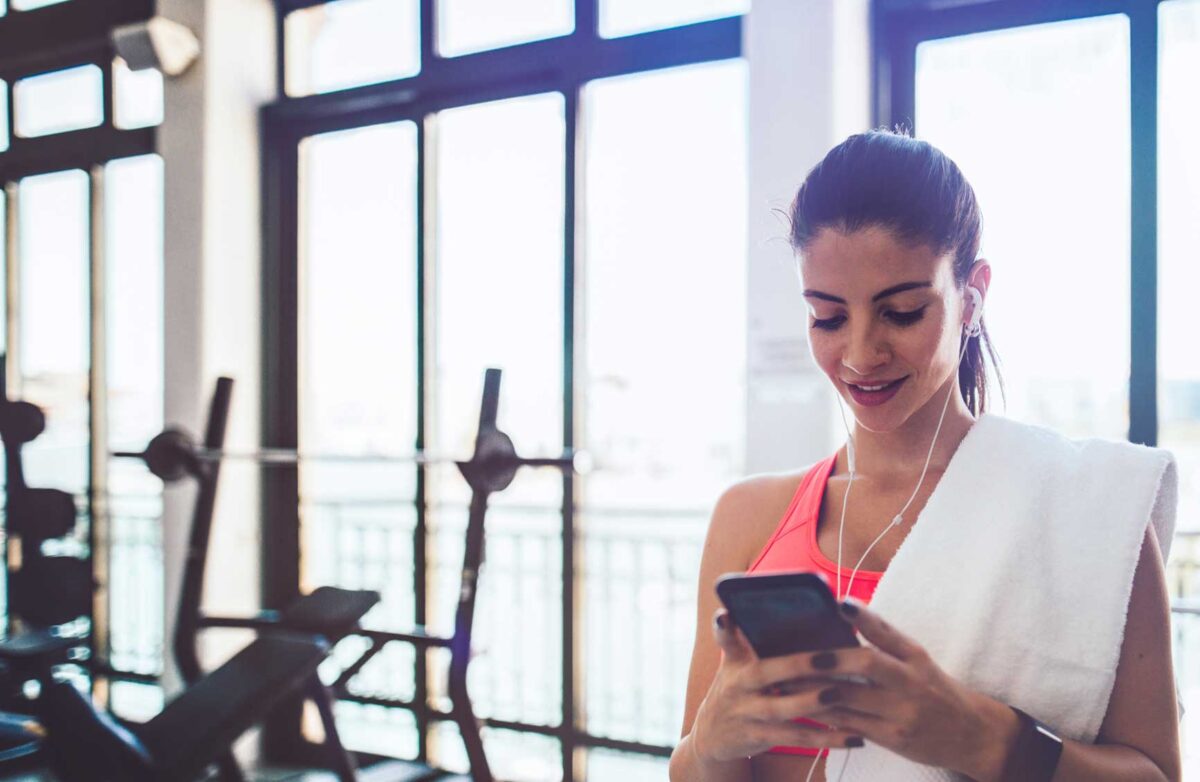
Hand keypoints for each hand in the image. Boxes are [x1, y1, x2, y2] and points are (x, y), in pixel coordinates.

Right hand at [690, 608, 866, 762]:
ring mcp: (745, 713)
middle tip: (830, 657)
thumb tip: (787, 613)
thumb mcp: (736, 663)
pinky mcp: (758, 738)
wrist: (714, 735)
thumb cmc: (737, 688)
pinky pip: (794, 738)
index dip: (723, 627)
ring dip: (810, 702)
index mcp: (734, 660)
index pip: (726, 639)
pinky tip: (851, 737)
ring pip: (779, 708)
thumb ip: (752, 640)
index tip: (725, 615)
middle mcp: (737, 685)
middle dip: (797, 664)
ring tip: (839, 694)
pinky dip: (823, 738)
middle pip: (764, 672)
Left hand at [809, 599, 1019, 779]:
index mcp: (915, 657)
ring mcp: (901, 713)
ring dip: (812, 690)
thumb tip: (845, 606)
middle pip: (865, 663)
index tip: (837, 604)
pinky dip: (825, 715)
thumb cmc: (935, 689)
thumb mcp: (917, 658)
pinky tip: (802, 708)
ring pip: (849, 698)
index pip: (887, 631)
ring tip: (784, 682)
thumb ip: (883, 635)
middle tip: (795, 655)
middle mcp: (910, 682)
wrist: (972, 735)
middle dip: (827, 659)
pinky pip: (851, 725)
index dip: (862, 617)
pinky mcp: (892, 739)